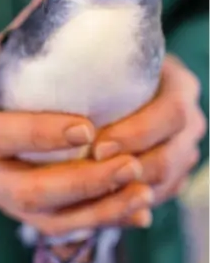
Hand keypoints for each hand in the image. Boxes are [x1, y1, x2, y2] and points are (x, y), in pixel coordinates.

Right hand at [0, 0, 152, 235]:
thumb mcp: (0, 52)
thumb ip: (29, 24)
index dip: (38, 133)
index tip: (87, 127)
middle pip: (25, 190)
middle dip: (80, 180)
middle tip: (127, 162)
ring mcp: (1, 196)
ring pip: (47, 218)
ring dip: (97, 208)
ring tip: (141, 191)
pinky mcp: (23, 212)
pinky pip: (60, 228)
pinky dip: (100, 221)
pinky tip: (136, 210)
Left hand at [94, 54, 206, 204]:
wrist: (126, 81)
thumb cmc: (111, 66)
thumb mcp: (111, 61)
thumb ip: (101, 73)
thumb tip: (72, 93)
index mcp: (181, 87)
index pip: (171, 113)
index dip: (137, 133)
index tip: (98, 145)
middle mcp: (190, 121)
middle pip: (169, 157)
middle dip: (127, 168)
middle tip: (90, 173)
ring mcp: (185, 150)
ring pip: (164, 183)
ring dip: (128, 191)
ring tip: (91, 191)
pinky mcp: (175, 172)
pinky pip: (157, 195)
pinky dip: (130, 202)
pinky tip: (102, 201)